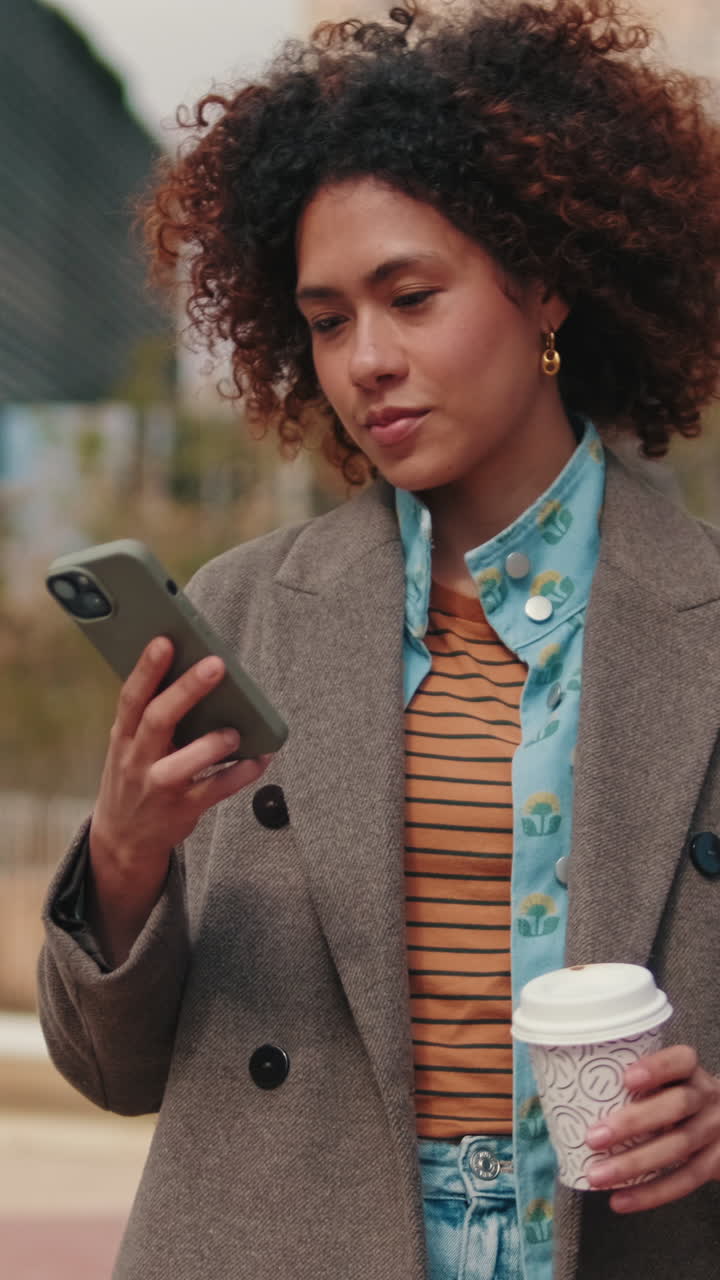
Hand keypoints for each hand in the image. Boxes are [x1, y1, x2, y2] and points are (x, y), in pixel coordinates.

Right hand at [88, 636, 271, 963]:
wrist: (122, 839)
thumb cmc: (135, 775)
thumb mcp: (129, 746)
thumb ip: (151, 716)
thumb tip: (193, 671)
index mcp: (122, 737)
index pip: (132, 698)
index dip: (147, 669)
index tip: (166, 641)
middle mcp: (136, 761)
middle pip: (158, 721)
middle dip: (186, 692)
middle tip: (216, 665)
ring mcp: (158, 788)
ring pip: (182, 765)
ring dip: (212, 745)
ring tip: (237, 729)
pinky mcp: (182, 811)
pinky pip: (215, 791)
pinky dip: (240, 775)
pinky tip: (261, 758)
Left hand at [584, 1045, 719, 1211]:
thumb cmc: (675, 1097)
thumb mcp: (666, 1080)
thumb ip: (631, 1081)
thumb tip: (558, 1087)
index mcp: (691, 1070)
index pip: (680, 1060)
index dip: (656, 1068)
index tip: (626, 1077)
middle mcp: (708, 1097)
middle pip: (677, 1105)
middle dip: (634, 1122)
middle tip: (592, 1138)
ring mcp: (716, 1131)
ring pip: (679, 1147)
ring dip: (634, 1164)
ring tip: (597, 1175)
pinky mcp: (718, 1163)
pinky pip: (685, 1181)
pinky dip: (651, 1194)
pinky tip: (620, 1200)